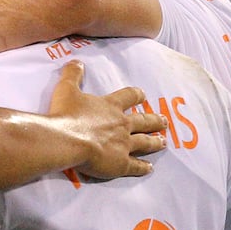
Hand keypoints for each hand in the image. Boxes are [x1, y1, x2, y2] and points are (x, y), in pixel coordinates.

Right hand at [49, 61, 166, 179]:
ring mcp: (124, 144)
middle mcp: (122, 124)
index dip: (136, 96)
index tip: (143, 96)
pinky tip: (150, 168)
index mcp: (110, 106)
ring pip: (144, 142)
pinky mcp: (120, 163)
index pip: (129, 97)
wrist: (67, 140)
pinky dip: (143, 167)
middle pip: (143, 121)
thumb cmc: (66, 115)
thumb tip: (76, 61)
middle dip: (154, 120)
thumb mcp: (66, 90)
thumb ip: (73, 75)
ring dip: (154, 141)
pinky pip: (135, 166)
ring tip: (163, 142)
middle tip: (164, 121)